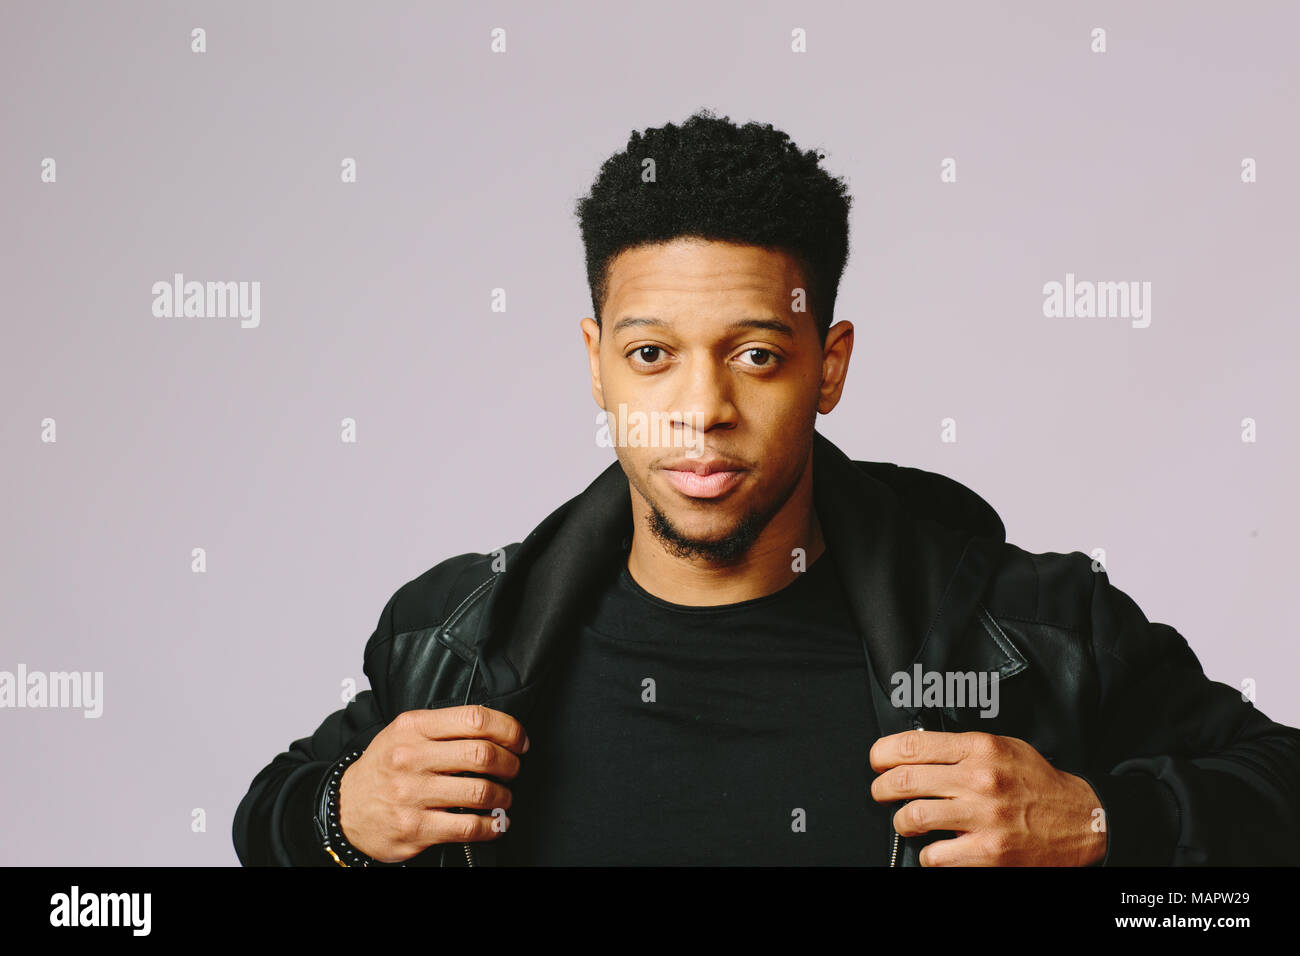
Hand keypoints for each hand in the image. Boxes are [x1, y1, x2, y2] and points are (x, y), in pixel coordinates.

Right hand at [338, 705, 528, 862]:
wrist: (344, 809)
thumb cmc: (383, 768)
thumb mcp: (403, 732)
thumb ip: (442, 726)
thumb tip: (495, 729)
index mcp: (413, 727)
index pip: (474, 718)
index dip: (508, 728)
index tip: (519, 740)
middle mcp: (411, 758)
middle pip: (482, 754)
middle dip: (510, 763)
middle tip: (514, 768)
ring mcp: (412, 794)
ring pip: (480, 791)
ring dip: (503, 795)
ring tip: (504, 796)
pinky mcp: (415, 828)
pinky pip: (467, 827)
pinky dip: (490, 826)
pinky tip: (494, 823)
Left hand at [869, 729, 1106, 865]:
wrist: (1081, 821)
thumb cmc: (1039, 784)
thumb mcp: (1005, 747)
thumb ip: (963, 747)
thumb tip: (919, 749)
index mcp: (981, 749)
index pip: (913, 744)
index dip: (883, 753)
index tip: (877, 761)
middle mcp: (980, 780)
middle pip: (905, 780)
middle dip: (882, 788)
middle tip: (881, 791)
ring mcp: (983, 817)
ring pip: (913, 816)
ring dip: (901, 821)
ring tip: (906, 820)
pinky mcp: (988, 853)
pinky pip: (935, 855)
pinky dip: (927, 854)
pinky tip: (934, 849)